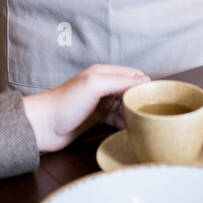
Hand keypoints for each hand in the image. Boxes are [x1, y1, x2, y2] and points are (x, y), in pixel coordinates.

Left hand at [21, 65, 148, 151]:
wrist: (43, 126)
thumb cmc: (65, 103)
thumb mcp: (94, 86)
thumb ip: (120, 81)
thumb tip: (145, 80)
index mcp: (102, 73)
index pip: (132, 74)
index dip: (145, 83)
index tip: (159, 95)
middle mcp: (102, 86)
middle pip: (130, 90)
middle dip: (141, 99)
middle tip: (154, 112)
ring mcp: (99, 103)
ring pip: (125, 105)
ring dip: (134, 112)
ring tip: (145, 122)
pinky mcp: (96, 118)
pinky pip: (117, 119)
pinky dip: (125, 123)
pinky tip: (133, 129)